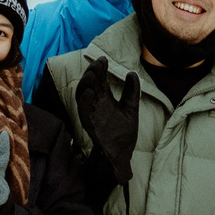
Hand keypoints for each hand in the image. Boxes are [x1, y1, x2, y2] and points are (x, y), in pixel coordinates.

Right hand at [76, 55, 143, 188]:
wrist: (122, 155)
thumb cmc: (123, 133)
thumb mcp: (131, 109)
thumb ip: (132, 91)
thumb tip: (131, 73)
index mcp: (104, 100)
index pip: (99, 81)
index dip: (100, 69)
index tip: (104, 59)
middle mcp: (95, 105)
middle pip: (89, 84)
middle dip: (92, 72)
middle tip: (98, 63)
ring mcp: (91, 115)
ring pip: (82, 96)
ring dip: (86, 84)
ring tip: (94, 74)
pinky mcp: (90, 125)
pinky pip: (83, 112)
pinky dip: (85, 101)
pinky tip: (91, 91)